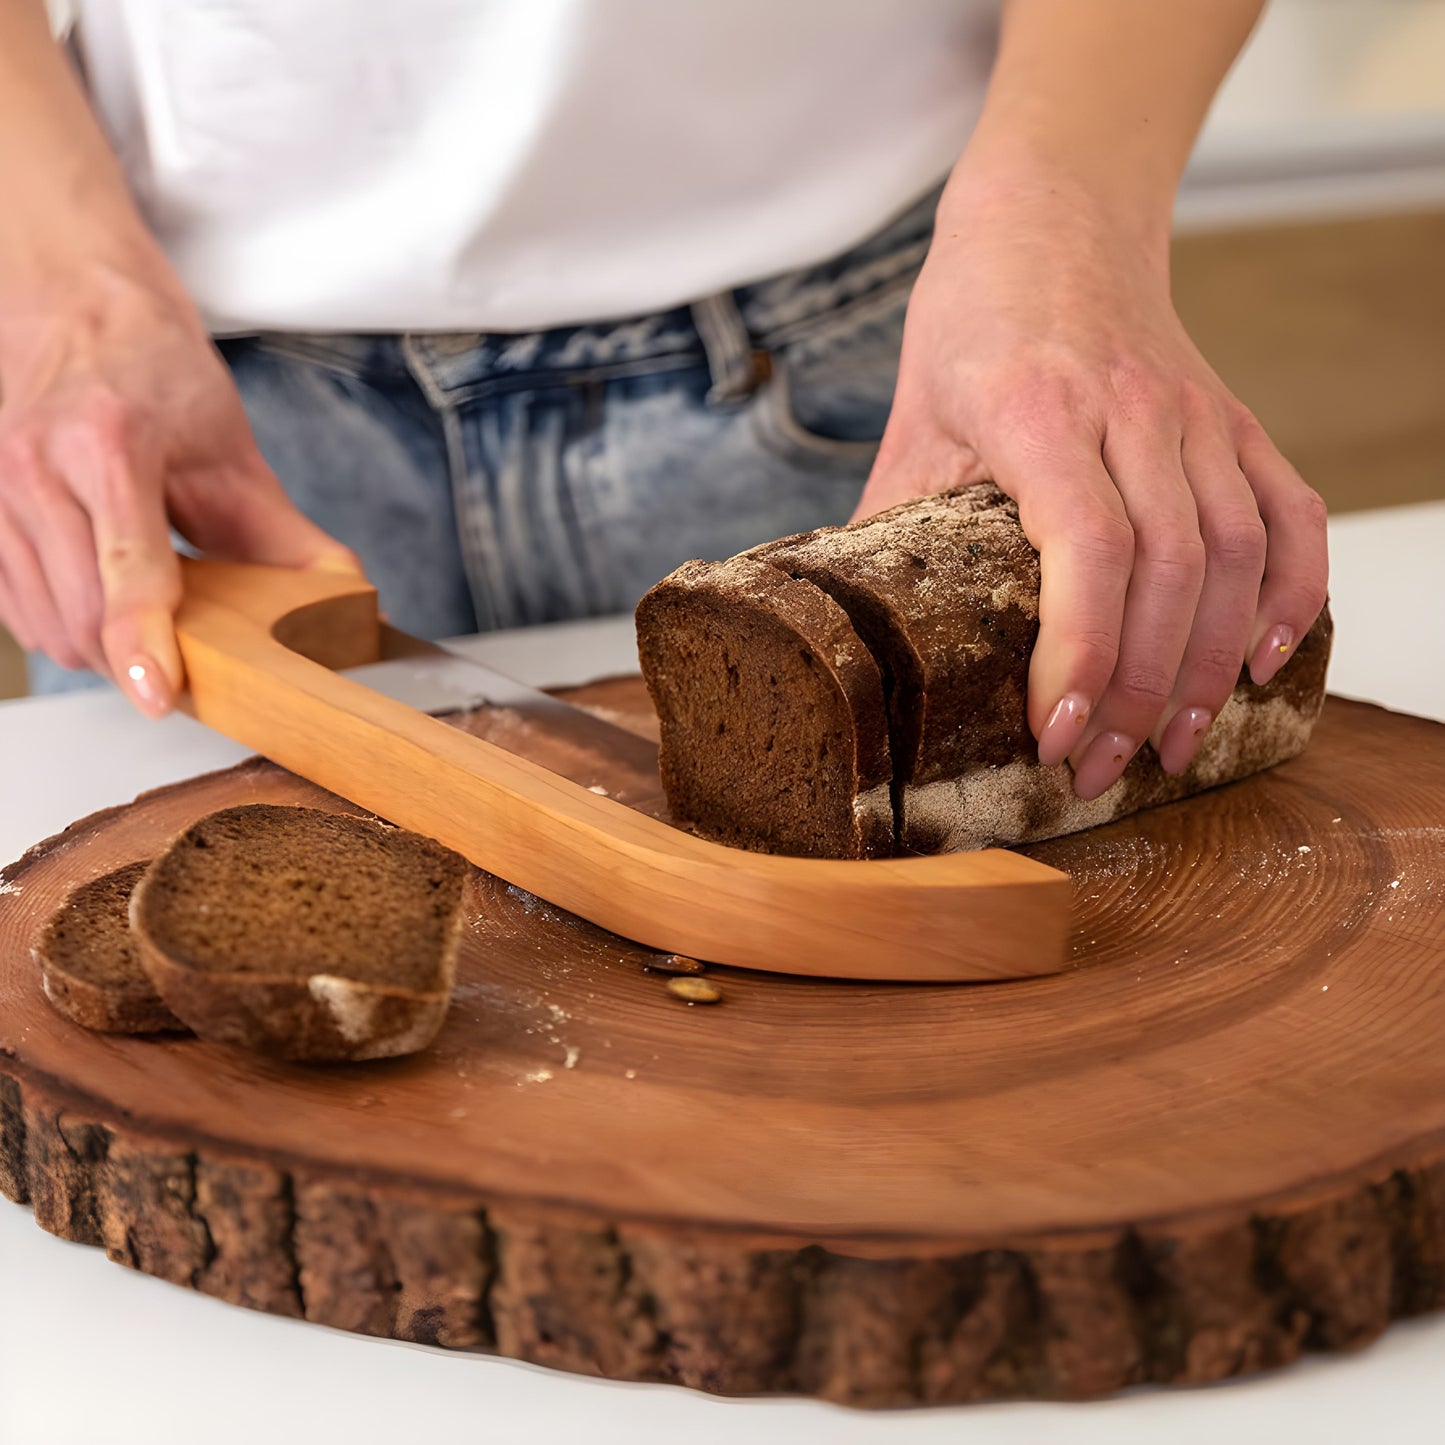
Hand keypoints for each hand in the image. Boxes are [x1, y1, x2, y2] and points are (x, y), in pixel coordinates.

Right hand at [0, 260, 359, 715]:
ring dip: (100, 649)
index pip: (126, 565)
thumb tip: (350, 605)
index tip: (159, 692)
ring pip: (48, 623)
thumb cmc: (153, 370)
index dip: (143, 639)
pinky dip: (63, 628)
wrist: (71, 306)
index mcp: (112, 443)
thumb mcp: (231, 450)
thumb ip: (284, 536)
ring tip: (145, 622)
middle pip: (84, 613)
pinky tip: (99, 602)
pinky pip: (16, 612)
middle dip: (138, 656)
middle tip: (187, 661)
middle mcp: (38, 466)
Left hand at [856, 167, 1327, 798]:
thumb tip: (855, 627)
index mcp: (1038, 411)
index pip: (1087, 546)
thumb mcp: (913, 416)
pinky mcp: (1235, 423)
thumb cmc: (974, 318)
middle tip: (1105, 770)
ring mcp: (1196, 416)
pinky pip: (1289, 512)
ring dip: (1212, 665)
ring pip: (1235, 555)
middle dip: (1142, 691)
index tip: (1059, 733)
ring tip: (1178, 746)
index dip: (1083, 652)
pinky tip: (1267, 660)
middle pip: (1169, 571)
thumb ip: (893, 521)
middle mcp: (1132, 413)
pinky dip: (1294, 591)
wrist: (1054, 215)